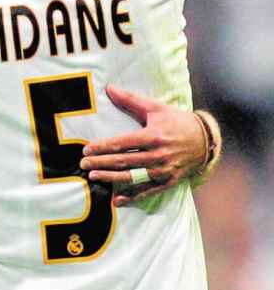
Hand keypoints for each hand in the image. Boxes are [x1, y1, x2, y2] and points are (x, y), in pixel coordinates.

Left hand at [81, 85, 207, 205]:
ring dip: (112, 178)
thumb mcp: (156, 108)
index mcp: (154, 136)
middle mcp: (159, 155)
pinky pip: (148, 191)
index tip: (86, 149)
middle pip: (125, 160)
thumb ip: (131, 100)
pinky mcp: (169, 181)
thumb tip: (109, 88)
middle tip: (84, 164)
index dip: (103, 147)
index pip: (122, 143)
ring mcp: (164, 170)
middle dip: (102, 163)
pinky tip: (117, 201)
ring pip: (133, 177)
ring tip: (94, 177)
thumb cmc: (177, 121)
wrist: (206, 139)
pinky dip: (133, 197)